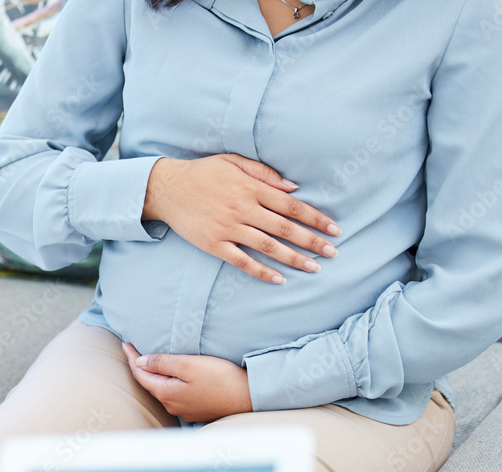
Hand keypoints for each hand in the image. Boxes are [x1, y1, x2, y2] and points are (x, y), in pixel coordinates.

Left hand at [122, 342, 253, 422]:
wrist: (249, 398)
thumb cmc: (221, 379)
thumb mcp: (189, 364)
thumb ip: (162, 363)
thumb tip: (140, 362)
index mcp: (167, 393)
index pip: (141, 375)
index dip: (131, 358)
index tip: (124, 344)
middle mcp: (173, 406)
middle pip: (150, 384)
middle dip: (140, 367)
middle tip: (133, 351)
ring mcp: (185, 410)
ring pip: (163, 390)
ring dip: (156, 376)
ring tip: (150, 362)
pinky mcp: (197, 410)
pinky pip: (176, 394)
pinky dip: (169, 383)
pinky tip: (174, 376)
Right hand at [141, 154, 340, 284]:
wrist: (167, 188)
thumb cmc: (203, 173)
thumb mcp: (234, 161)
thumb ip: (264, 173)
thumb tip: (294, 187)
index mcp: (251, 188)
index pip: (291, 206)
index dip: (315, 218)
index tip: (334, 228)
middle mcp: (243, 208)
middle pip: (285, 228)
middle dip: (312, 241)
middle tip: (333, 252)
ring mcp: (229, 228)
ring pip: (268, 246)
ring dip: (294, 258)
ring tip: (314, 268)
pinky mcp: (215, 244)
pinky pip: (242, 261)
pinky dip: (261, 271)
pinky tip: (279, 279)